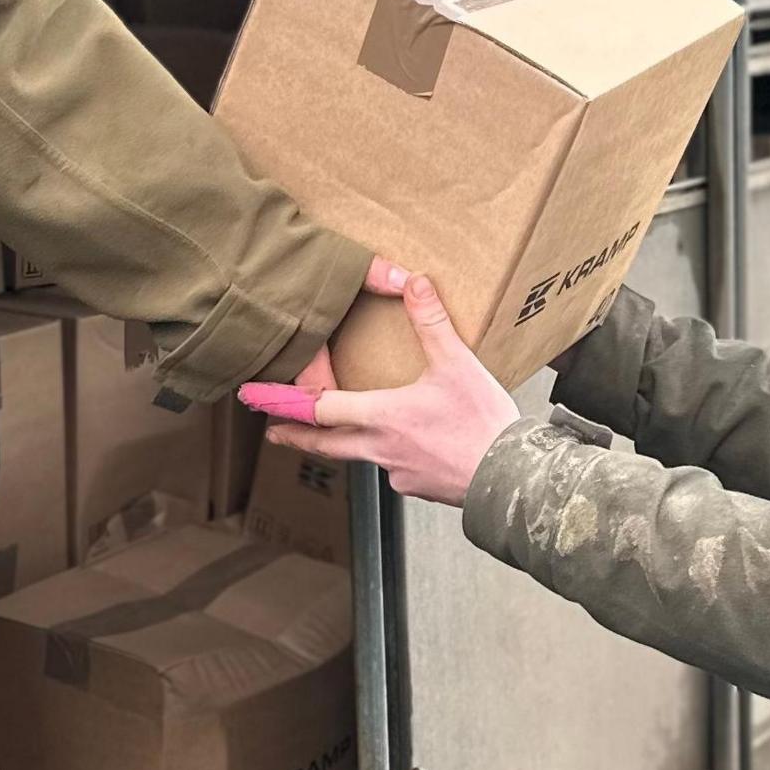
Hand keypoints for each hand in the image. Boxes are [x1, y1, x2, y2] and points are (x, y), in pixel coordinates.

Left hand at [241, 275, 521, 506]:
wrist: (513, 479)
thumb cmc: (482, 425)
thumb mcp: (457, 365)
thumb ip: (431, 322)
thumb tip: (414, 282)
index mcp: (382, 417)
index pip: (320, 410)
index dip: (286, 403)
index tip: (256, 401)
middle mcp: (380, 449)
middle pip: (326, 444)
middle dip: (296, 437)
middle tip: (274, 433)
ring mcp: (398, 473)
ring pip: (363, 456)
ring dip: (349, 444)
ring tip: (348, 433)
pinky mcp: (419, 487)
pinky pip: (396, 470)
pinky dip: (395, 456)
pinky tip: (412, 447)